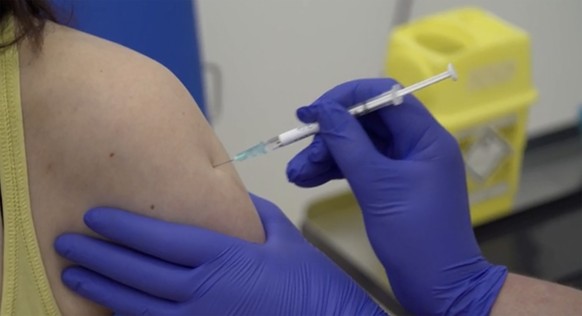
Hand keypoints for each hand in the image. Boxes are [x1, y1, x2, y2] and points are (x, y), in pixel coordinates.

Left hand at [55, 194, 384, 315]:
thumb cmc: (311, 285)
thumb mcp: (283, 238)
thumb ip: (251, 215)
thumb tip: (228, 201)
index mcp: (224, 257)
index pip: (160, 238)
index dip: (123, 227)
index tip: (95, 216)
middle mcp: (204, 290)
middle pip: (138, 272)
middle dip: (99, 256)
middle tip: (68, 244)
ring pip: (138, 306)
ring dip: (102, 290)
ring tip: (74, 277)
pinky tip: (110, 312)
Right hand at [287, 79, 506, 314]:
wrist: (438, 286)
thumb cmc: (418, 237)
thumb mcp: (378, 187)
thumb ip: (349, 144)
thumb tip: (324, 110)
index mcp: (425, 138)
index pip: (385, 97)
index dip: (346, 98)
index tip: (313, 112)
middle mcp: (416, 146)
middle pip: (366, 123)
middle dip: (329, 135)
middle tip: (299, 152)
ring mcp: (403, 167)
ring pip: (358, 146)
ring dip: (326, 155)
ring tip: (295, 174)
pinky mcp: (391, 187)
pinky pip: (359, 167)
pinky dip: (334, 171)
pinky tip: (308, 178)